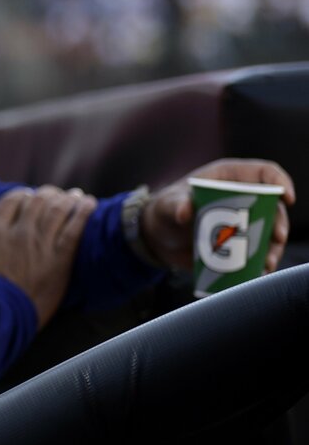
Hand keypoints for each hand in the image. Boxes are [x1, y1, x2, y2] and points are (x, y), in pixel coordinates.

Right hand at [0, 185, 95, 328]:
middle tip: (55, 195)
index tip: (28, 196)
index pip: (11, 200)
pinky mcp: (59, 261)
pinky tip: (90, 203)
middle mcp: (18, 233)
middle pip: (38, 200)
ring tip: (76, 196)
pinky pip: (75, 229)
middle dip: (48, 194)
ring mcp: (40, 245)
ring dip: (68, 199)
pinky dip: (84, 212)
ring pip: (58, 209)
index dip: (22, 195)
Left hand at [141, 159, 294, 271]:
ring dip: (273, 247)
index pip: (264, 172)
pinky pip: (259, 250)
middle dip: (279, 222)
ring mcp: (242, 220)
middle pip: (273, 205)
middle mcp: (241, 197)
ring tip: (267, 263)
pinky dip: (262, 261)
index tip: (287, 198)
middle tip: (276, 237)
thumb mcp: (166, 205)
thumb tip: (184, 212)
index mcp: (227, 178)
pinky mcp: (240, 242)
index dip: (280, 181)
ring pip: (269, 231)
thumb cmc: (163, 211)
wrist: (156, 238)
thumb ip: (175, 205)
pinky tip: (260, 272)